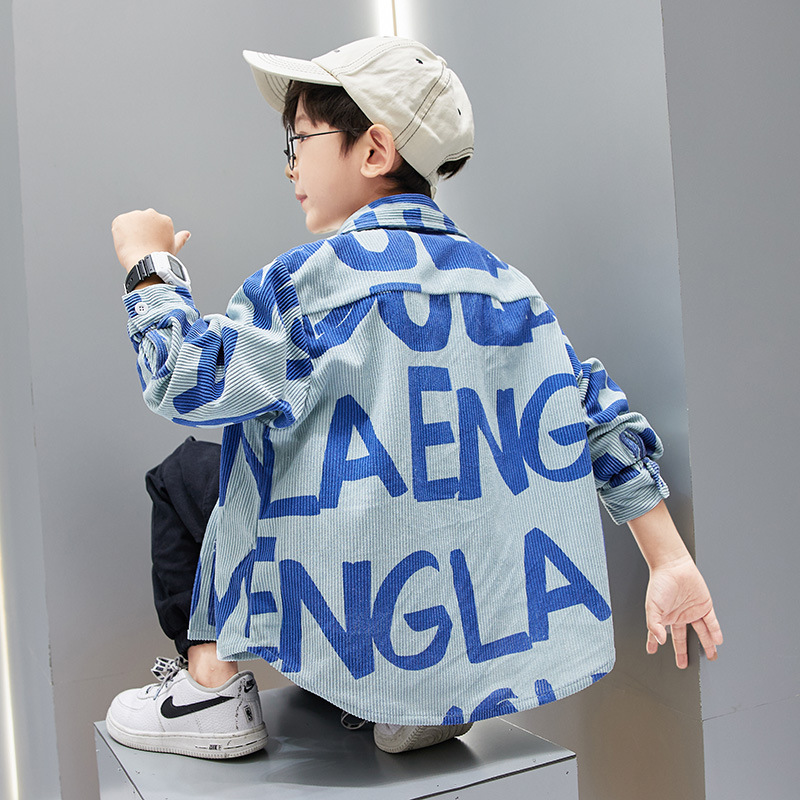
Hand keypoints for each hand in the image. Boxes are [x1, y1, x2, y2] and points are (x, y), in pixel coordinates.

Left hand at [111, 208, 190, 271]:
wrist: (146, 263)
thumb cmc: (161, 258)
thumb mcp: (174, 247)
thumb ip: (180, 238)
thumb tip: (187, 234)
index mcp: (164, 219)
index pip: (154, 226)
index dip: (151, 238)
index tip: (151, 246)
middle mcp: (150, 213)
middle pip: (142, 222)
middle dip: (140, 232)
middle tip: (142, 247)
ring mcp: (135, 215)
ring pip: (130, 223)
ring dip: (130, 232)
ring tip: (134, 246)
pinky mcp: (121, 219)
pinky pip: (118, 225)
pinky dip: (119, 234)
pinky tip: (126, 244)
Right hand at [644, 554, 722, 668]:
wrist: (674, 566)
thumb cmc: (660, 582)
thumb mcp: (652, 606)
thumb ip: (654, 624)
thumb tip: (660, 640)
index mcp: (664, 616)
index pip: (658, 633)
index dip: (653, 642)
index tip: (652, 651)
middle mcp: (678, 615)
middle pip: (681, 638)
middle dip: (683, 652)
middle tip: (683, 664)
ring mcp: (692, 611)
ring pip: (700, 632)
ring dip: (706, 644)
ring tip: (711, 656)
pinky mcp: (704, 606)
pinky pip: (711, 622)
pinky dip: (715, 631)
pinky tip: (717, 640)